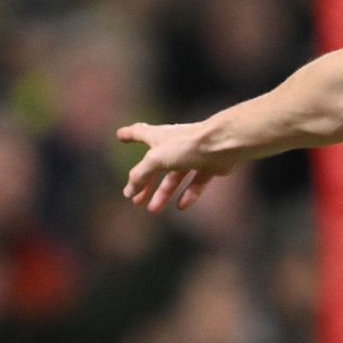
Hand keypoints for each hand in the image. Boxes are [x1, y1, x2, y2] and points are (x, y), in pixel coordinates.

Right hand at [117, 121, 238, 213]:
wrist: (223, 144)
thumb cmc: (187, 145)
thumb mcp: (155, 159)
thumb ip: (140, 175)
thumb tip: (128, 191)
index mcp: (159, 136)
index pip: (140, 133)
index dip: (129, 134)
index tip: (120, 135)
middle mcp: (175, 144)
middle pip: (156, 165)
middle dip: (145, 182)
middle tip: (135, 199)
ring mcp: (194, 155)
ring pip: (175, 177)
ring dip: (163, 193)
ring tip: (153, 209)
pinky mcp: (210, 166)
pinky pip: (197, 182)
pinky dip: (189, 193)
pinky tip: (181, 205)